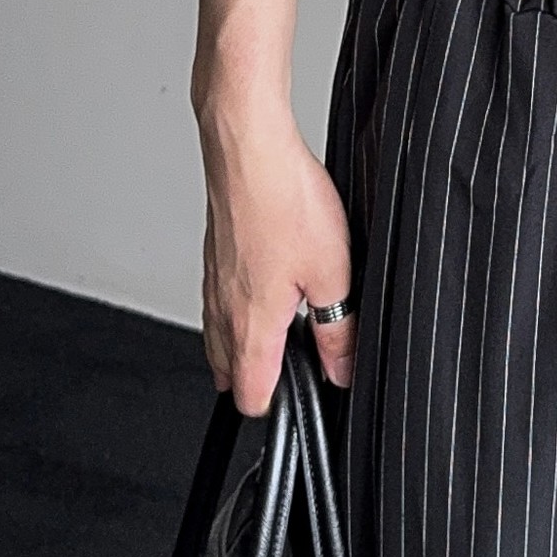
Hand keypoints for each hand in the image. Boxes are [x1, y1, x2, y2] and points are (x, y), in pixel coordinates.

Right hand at [198, 101, 355, 409]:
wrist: (247, 148)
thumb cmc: (282, 200)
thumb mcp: (333, 275)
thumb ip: (338, 332)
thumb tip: (343, 370)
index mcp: (252, 327)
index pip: (251, 397)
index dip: (279, 408)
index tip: (303, 401)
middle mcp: (223, 310)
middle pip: (229, 372)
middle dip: (261, 379)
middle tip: (298, 370)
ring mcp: (213, 282)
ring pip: (222, 336)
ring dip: (249, 344)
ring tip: (285, 335)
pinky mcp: (215, 255)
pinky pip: (221, 301)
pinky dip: (241, 309)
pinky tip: (268, 287)